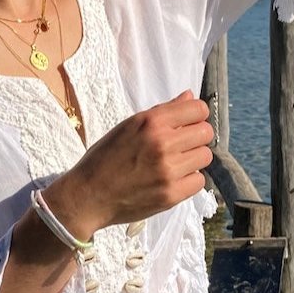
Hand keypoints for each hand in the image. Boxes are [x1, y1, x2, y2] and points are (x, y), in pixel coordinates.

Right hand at [47, 92, 213, 237]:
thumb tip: (190, 97)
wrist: (88, 196)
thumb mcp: (128, 126)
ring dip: (193, 160)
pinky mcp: (171, 194)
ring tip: (174, 164)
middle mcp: (162, 143)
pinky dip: (188, 181)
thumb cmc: (104, 159)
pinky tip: (172, 180)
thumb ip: (162, 112)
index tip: (188, 125)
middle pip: (205, 133)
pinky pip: (198, 182)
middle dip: (196, 138)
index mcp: (151, 122)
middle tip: (180, 147)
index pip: (198, 109)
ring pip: (205, 157)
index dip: (195, 116)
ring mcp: (168, 170)